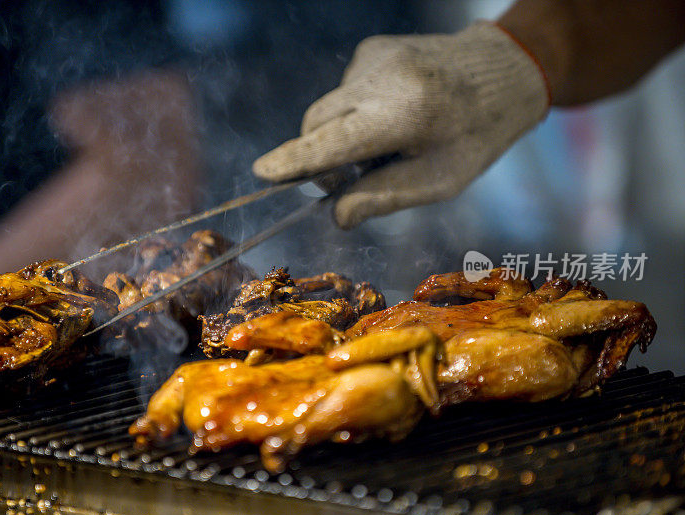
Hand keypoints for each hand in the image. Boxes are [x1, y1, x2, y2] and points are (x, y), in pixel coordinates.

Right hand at [253, 22, 548, 228]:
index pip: (335, 141)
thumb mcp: (440, 180)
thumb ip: (384, 197)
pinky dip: (354, 112)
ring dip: (341, 135)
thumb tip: (336, 215)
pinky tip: (391, 116)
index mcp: (406, 114)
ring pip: (329, 108)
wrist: (502, 71)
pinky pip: (344, 91)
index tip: (263, 172)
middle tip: (343, 182)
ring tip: (386, 143)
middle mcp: (383, 77)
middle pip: (318, 123)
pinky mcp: (371, 48)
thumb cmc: (475, 135)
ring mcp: (374, 56)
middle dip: (317, 157)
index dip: (295, 160)